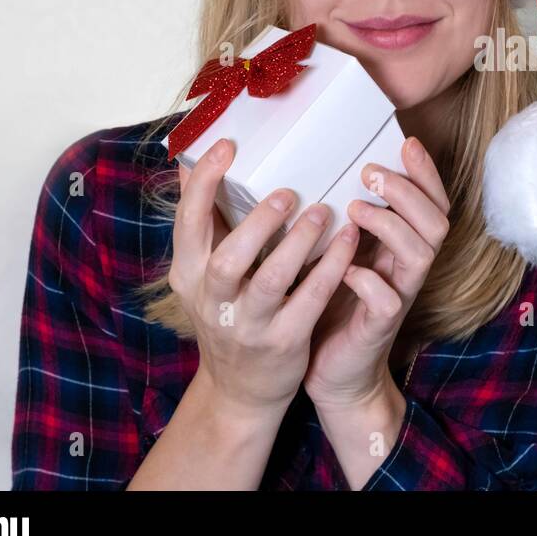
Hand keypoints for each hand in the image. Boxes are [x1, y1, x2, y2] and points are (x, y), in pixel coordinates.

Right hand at [170, 138, 359, 420]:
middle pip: (225, 260)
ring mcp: (248, 326)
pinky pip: (310, 300)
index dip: (203, 185)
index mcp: (187, 276)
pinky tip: (349, 240)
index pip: (187, 224)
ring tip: (322, 212)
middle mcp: (211, 302)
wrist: (240, 390)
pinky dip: (330, 269)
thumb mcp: (202, 274)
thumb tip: (188, 162)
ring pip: (270, 281)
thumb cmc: (228, 312)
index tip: (226, 145)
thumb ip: (203, 224)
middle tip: (288, 191)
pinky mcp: (283, 342)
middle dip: (256, 223)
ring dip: (297, 244)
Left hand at [303, 137, 451, 412]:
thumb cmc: (330, 302)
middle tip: (372, 172)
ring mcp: (398, 296)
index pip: (432, 202)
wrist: (331, 372)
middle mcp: (407, 268)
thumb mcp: (339, 252)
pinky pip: (388, 301)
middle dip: (408, 192)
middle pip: (437, 222)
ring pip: (421, 254)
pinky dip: (369, 280)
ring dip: (391, 226)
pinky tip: (346, 270)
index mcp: (401, 246)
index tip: (407, 142)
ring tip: (356, 209)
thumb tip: (323, 163)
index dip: (426, 173)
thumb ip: (344, 218)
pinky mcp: (379, 327)